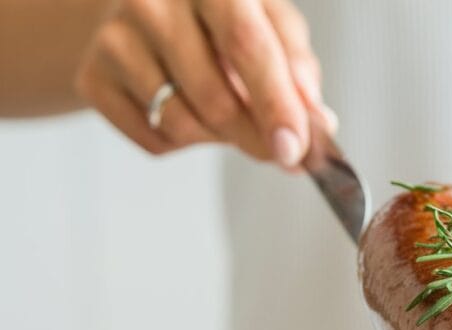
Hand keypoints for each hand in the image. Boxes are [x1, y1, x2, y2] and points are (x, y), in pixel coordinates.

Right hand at [73, 0, 333, 166]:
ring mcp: (114, 37)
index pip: (245, 44)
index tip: (295, 149)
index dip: (275, 104)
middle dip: (256, 138)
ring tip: (226, 111)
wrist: (152, 11)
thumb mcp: (273, 25)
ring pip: (182, 126)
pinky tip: (187, 109)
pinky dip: (184, 142)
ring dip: (219, 139)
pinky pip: (154, 139)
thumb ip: (298, 70)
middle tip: (282, 151)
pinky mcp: (92, 76)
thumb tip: (318, 124)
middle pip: (214, 98)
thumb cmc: (225, 19)